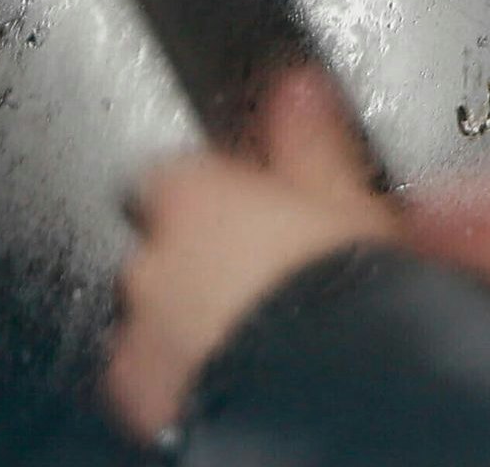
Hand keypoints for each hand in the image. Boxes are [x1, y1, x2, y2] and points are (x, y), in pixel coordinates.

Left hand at [103, 68, 398, 441]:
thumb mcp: (349, 201)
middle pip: (164, 244)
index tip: (261, 211)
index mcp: (193, 196)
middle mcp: (149, 262)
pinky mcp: (143, 398)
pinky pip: (154, 376)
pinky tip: (240, 377)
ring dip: (194, 316)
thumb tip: (303, 85)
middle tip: (275, 282)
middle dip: (207, 258)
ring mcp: (140, 334)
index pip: (180, 171)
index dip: (222, 194)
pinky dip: (186, 372)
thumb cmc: (342, 303)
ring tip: (263, 337)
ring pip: (158, 312)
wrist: (327, 404)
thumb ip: (311, 139)